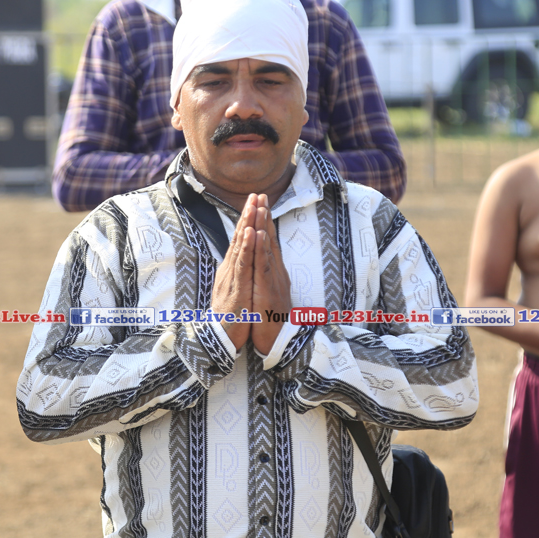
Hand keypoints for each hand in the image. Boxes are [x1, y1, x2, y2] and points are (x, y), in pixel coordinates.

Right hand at [211, 197, 256, 350]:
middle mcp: (230, 270)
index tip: (255, 203)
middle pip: (239, 238)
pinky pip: (242, 264)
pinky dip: (246, 247)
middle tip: (255, 194)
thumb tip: (242, 263)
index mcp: (233, 270)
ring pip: (240, 246)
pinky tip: (249, 232)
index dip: (247, 221)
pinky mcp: (235, 288)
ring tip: (253, 205)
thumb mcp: (237, 292)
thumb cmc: (231, 318)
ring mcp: (231, 277)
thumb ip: (240, 275)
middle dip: (248, 215)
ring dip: (247, 224)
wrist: (221, 340)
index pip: (241, 241)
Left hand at [249, 195, 291, 355]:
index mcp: (273, 273)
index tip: (259, 203)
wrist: (279, 343)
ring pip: (268, 248)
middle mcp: (275, 272)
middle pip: (269, 239)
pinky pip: (265, 266)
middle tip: (261, 193)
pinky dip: (263, 249)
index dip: (264, 222)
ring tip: (261, 205)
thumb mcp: (268, 295)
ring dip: (264, 225)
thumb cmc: (273, 321)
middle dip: (264, 216)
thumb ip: (267, 279)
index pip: (267, 243)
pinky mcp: (268, 290)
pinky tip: (261, 234)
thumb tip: (264, 266)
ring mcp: (273, 280)